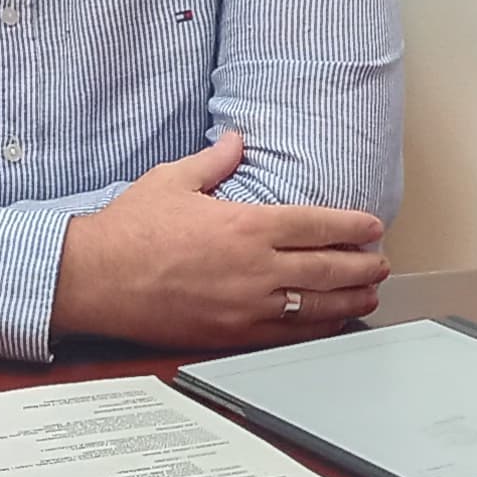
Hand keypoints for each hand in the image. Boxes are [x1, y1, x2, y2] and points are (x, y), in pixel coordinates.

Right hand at [49, 129, 388, 345]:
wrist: (95, 280)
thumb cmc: (129, 230)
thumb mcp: (172, 180)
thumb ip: (213, 162)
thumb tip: (235, 141)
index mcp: (246, 226)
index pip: (318, 225)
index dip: (353, 226)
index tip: (373, 226)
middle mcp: (254, 269)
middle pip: (329, 269)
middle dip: (363, 266)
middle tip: (381, 262)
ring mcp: (246, 307)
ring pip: (316, 306)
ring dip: (350, 300)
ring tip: (370, 295)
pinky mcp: (231, 335)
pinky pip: (287, 334)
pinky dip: (316, 328)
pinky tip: (330, 322)